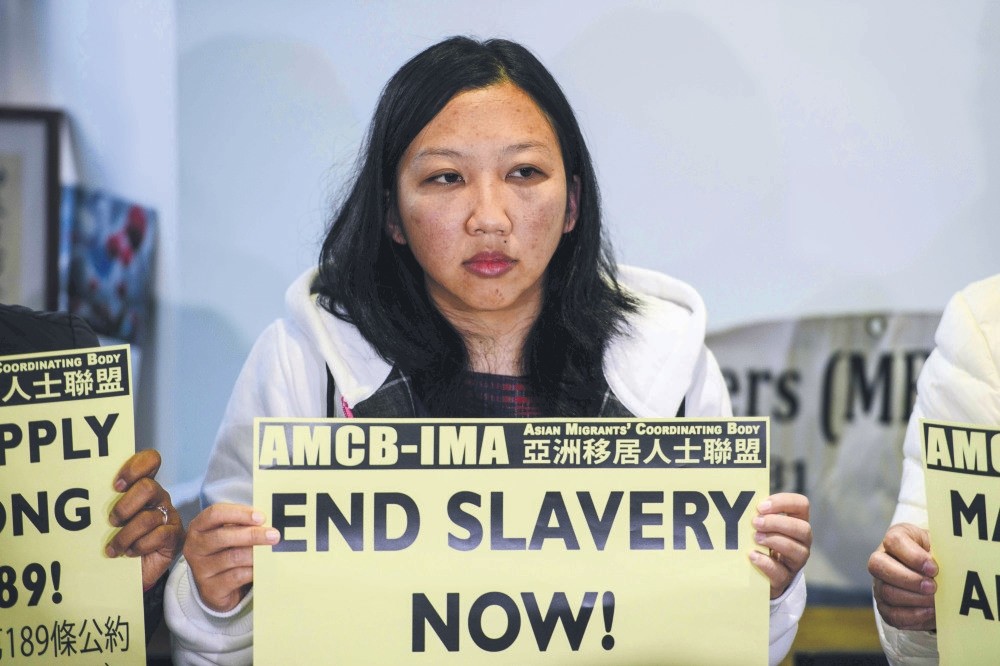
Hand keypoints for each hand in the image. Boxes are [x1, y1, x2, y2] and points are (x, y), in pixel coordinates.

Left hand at [106, 449, 184, 589]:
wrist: (130, 572)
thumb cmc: (117, 540)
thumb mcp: (107, 520)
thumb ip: (103, 505)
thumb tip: (76, 500)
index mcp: (142, 486)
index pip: (150, 461)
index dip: (134, 468)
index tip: (115, 485)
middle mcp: (158, 497)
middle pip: (148, 487)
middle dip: (124, 506)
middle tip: (111, 522)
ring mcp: (168, 516)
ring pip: (148, 517)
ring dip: (126, 535)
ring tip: (113, 548)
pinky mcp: (174, 536)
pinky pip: (159, 535)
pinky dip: (140, 546)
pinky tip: (130, 553)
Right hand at [183, 503, 279, 611]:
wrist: (216, 586)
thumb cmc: (227, 550)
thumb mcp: (229, 534)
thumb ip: (243, 525)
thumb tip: (268, 522)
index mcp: (198, 527)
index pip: (215, 514)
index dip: (239, 513)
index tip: (261, 517)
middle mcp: (195, 547)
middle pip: (223, 536)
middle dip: (252, 534)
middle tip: (274, 535)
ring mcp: (200, 569)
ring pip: (233, 557)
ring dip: (256, 553)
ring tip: (271, 551)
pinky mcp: (211, 589)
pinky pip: (237, 576)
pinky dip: (253, 570)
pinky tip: (263, 567)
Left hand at [749, 492, 811, 598]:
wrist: (759, 575)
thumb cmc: (761, 542)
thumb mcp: (763, 526)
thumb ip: (759, 515)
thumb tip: (741, 503)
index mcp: (797, 522)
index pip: (801, 505)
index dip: (783, 502)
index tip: (761, 506)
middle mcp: (802, 542)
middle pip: (803, 528)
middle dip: (777, 523)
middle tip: (755, 523)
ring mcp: (796, 562)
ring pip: (797, 551)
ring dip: (774, 541)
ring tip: (755, 538)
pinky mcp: (784, 579)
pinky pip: (781, 573)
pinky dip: (765, 562)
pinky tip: (752, 555)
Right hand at [868, 523, 936, 630]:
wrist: (935, 576)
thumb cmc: (937, 557)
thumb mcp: (940, 548)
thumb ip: (942, 553)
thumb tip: (951, 567)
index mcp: (896, 539)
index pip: (894, 541)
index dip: (913, 556)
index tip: (934, 568)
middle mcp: (881, 559)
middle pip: (879, 566)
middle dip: (909, 579)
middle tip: (933, 587)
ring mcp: (880, 583)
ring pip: (886, 592)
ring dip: (914, 599)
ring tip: (936, 601)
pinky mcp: (884, 606)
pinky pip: (892, 614)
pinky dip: (912, 615)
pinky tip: (930, 612)